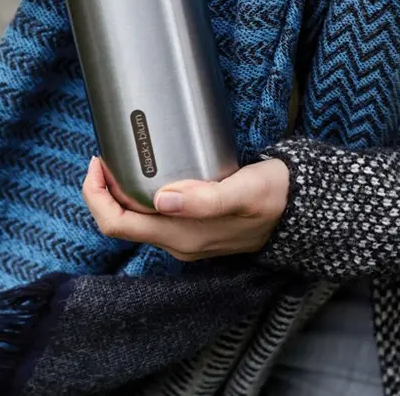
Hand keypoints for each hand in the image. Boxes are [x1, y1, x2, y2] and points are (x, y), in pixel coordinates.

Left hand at [82, 157, 290, 261]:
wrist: (303, 211)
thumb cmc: (274, 197)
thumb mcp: (243, 192)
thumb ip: (205, 198)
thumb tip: (162, 199)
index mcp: (181, 236)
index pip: (117, 224)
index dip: (97, 195)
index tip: (98, 162)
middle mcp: (177, 243)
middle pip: (120, 222)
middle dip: (102, 191)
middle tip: (104, 156)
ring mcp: (184, 238)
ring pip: (134, 219)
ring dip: (119, 192)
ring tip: (120, 159)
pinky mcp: (193, 228)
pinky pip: (151, 215)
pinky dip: (138, 194)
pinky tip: (145, 171)